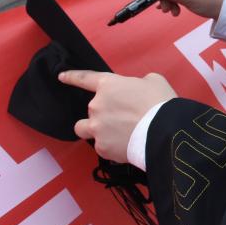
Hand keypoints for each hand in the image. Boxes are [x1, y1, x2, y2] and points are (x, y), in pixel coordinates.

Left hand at [60, 70, 176, 162]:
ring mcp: (96, 127)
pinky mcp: (102, 147)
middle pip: (91, 110)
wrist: (164, 131)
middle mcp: (96, 105)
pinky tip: (125, 146)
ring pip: (84, 129)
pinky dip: (111, 146)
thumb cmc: (160, 102)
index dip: (72, 77)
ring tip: (112, 135)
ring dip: (94, 130)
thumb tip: (138, 90)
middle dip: (104, 113)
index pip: (84, 78)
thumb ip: (139, 83)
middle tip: (124, 119)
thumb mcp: (154, 81)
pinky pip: (101, 146)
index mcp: (108, 85)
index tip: (61, 77)